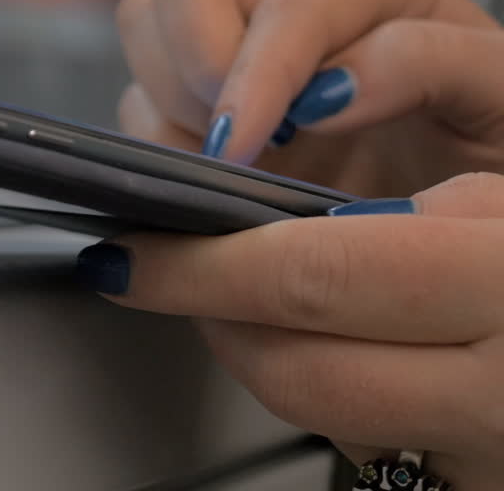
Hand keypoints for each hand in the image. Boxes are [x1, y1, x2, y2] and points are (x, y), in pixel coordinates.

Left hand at [77, 173, 503, 488]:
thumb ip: (426, 140)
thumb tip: (290, 162)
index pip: (315, 272)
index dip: (203, 264)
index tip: (132, 247)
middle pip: (302, 365)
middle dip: (205, 316)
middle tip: (146, 272)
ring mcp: (501, 447)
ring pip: (327, 414)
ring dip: (250, 355)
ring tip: (215, 302)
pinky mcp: (487, 477)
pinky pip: (375, 441)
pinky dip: (318, 390)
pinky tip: (300, 342)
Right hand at [117, 0, 503, 196]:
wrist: (470, 207)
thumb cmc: (489, 144)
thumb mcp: (496, 92)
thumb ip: (431, 62)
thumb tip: (328, 89)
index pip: (283, 0)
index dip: (257, 72)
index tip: (248, 147)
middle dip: (191, 64)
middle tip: (243, 142)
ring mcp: (236, 51)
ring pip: (142, 31)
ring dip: (172, 108)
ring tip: (237, 165)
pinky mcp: (199, 109)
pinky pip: (136, 107)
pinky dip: (160, 146)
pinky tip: (220, 180)